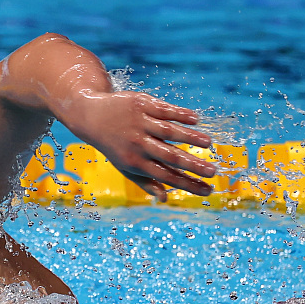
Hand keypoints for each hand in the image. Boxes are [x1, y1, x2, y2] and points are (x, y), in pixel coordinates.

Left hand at [63, 90, 215, 200]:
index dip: (188, 184)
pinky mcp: (142, 104)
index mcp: (135, 163)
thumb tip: (165, 199)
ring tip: (209, 143)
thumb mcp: (124, 166)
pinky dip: (180, 114)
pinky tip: (196, 120)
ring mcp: (140, 123)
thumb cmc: (114, 145)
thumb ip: (146, 182)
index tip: (209, 190)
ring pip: (169, 131)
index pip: (167, 176)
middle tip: (214, 172)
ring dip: (190, 137)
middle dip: (193, 165)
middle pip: (170, 156)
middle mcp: (138, 144)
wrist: (90, 116)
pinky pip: (164, 110)